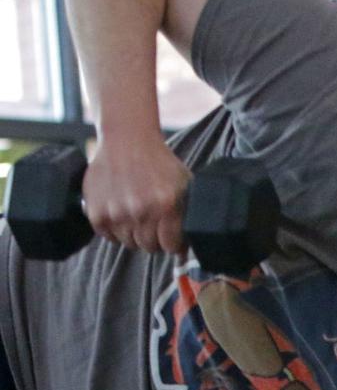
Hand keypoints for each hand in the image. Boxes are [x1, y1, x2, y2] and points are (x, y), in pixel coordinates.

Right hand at [82, 134, 189, 255]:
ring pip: (128, 243)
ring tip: (135, 214)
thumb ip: (189, 215)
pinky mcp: (95, 210)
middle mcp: (141, 210)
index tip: (170, 237)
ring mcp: (116, 211)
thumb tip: (186, 250)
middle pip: (149, 246)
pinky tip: (120, 212)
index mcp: (166, 206)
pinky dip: (113, 229)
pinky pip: (107, 236)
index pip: (171, 246)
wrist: (127, 139)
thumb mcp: (184, 185)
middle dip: (154, 239)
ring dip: (133, 234)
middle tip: (152, 224)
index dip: (172, 243)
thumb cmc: (158, 162)